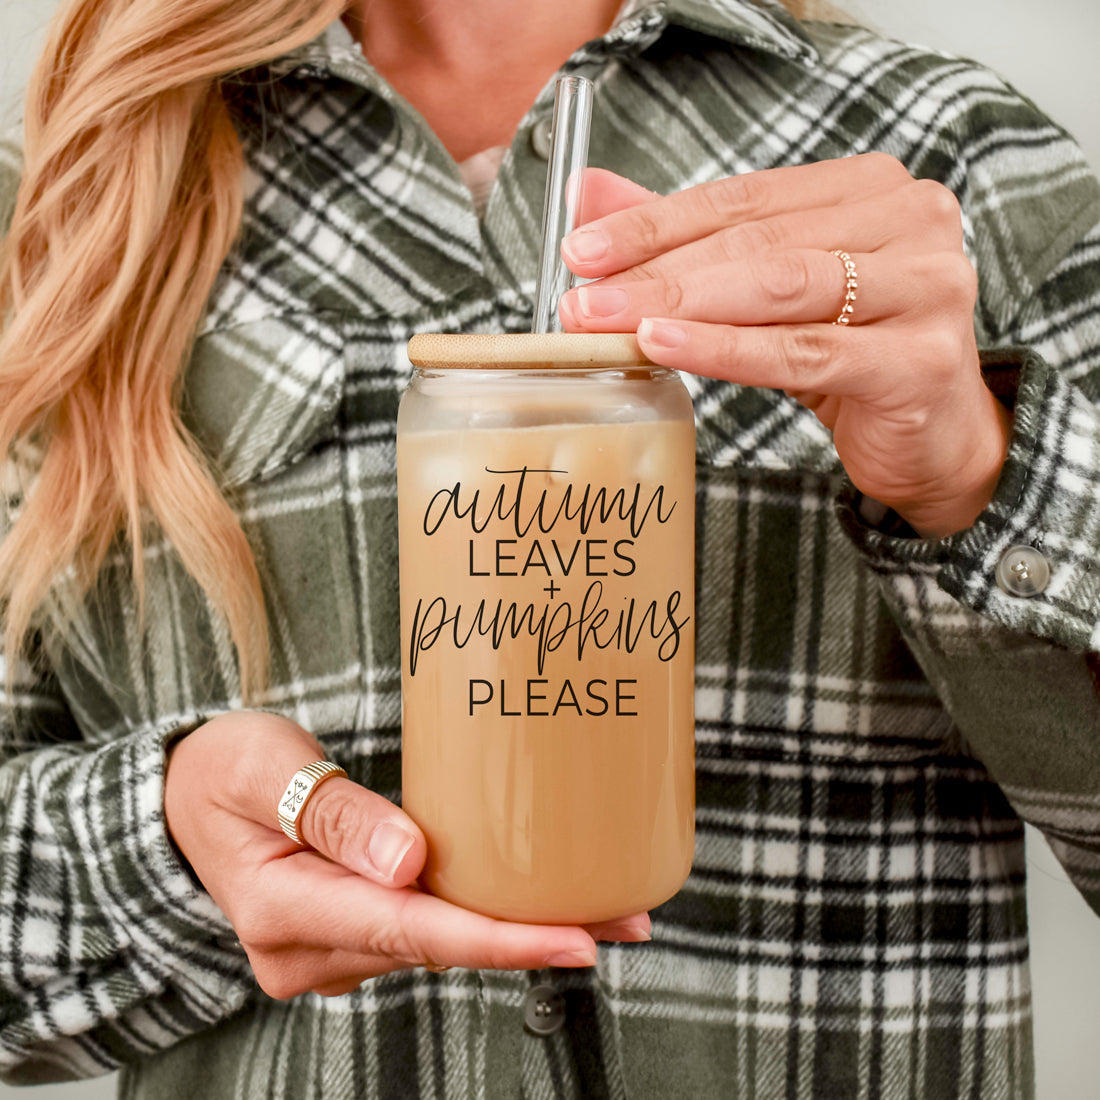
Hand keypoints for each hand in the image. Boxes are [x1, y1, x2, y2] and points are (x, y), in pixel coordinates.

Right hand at [165, 712, 648, 997]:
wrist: (179, 803)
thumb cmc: (220, 771)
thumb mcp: (262, 769)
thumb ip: (332, 814)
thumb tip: (409, 862)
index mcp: (284, 909)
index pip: (410, 930)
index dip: (499, 938)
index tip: (577, 938)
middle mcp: (312, 950)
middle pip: (440, 945)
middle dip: (533, 935)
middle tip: (628, 917)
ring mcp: (332, 949)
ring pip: (441, 942)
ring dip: (519, 927)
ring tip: (608, 906)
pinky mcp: (352, 931)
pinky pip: (427, 928)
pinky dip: (485, 916)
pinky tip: (535, 898)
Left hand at [559, 157, 1011, 537]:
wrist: (930, 437)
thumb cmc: (848, 353)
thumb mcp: (769, 292)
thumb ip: (689, 240)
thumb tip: (591, 193)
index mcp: (868, 189)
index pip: (742, 198)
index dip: (655, 223)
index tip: (582, 248)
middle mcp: (909, 220)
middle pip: (755, 242)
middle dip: (656, 271)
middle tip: (582, 295)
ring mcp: (925, 286)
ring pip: (778, 289)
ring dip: (681, 305)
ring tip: (608, 321)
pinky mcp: (920, 359)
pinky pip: (804, 352)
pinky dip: (728, 350)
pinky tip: (666, 346)